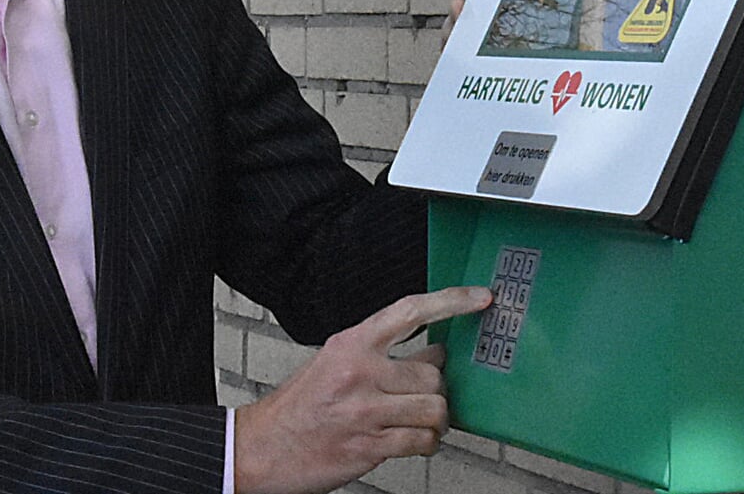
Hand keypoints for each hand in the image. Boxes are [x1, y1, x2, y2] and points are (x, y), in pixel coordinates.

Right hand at [232, 285, 492, 493]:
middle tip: (420, 397)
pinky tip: (412, 441)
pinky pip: (422, 441)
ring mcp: (364, 411)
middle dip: (435, 391)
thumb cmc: (300, 406)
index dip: (451, 301)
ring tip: (418, 421)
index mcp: (350, 344)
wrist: (262, 447)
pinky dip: (426, 444)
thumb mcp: (334, 364)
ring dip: (434, 420)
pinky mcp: (368, 447)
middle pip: (433, 376)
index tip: (481, 297)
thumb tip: (436, 355)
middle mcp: (358, 373)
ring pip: (435, 409)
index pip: (410, 311)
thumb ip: (382, 356)